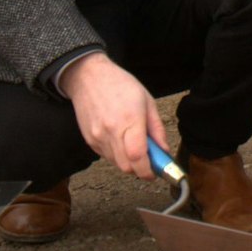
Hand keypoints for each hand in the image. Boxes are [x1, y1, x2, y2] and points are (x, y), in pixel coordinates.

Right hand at [59, 53, 167, 179]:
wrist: (88, 77)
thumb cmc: (120, 85)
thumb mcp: (147, 101)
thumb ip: (157, 129)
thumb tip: (164, 150)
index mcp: (129, 119)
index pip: (137, 156)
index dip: (148, 170)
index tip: (155, 173)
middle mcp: (111, 131)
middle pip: (127, 167)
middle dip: (140, 169)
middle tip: (148, 159)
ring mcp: (98, 137)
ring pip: (116, 164)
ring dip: (128, 161)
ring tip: (132, 143)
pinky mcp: (89, 140)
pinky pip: (106, 156)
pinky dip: (116, 154)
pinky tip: (119, 138)